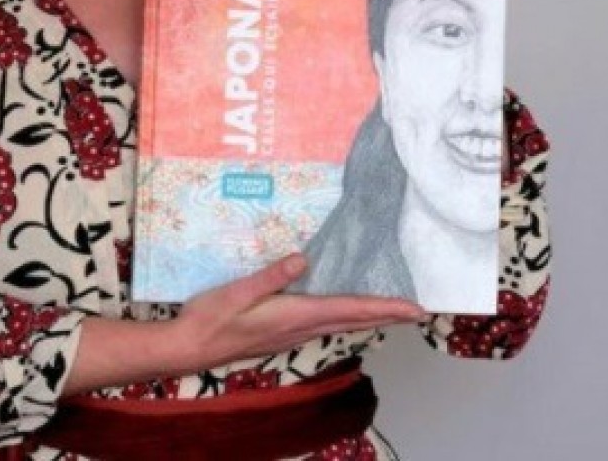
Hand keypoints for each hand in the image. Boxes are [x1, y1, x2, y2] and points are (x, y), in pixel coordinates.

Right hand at [174, 253, 425, 370]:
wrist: (189, 347)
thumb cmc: (210, 317)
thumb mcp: (237, 292)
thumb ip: (271, 277)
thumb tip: (303, 259)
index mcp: (294, 315)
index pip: (349, 310)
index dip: (384, 308)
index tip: (415, 308)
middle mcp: (300, 328)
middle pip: (353, 320)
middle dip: (387, 314)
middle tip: (417, 310)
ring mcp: (291, 333)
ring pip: (342, 324)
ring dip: (370, 317)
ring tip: (392, 310)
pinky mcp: (282, 332)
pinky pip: (326, 324)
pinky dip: (348, 317)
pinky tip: (346, 312)